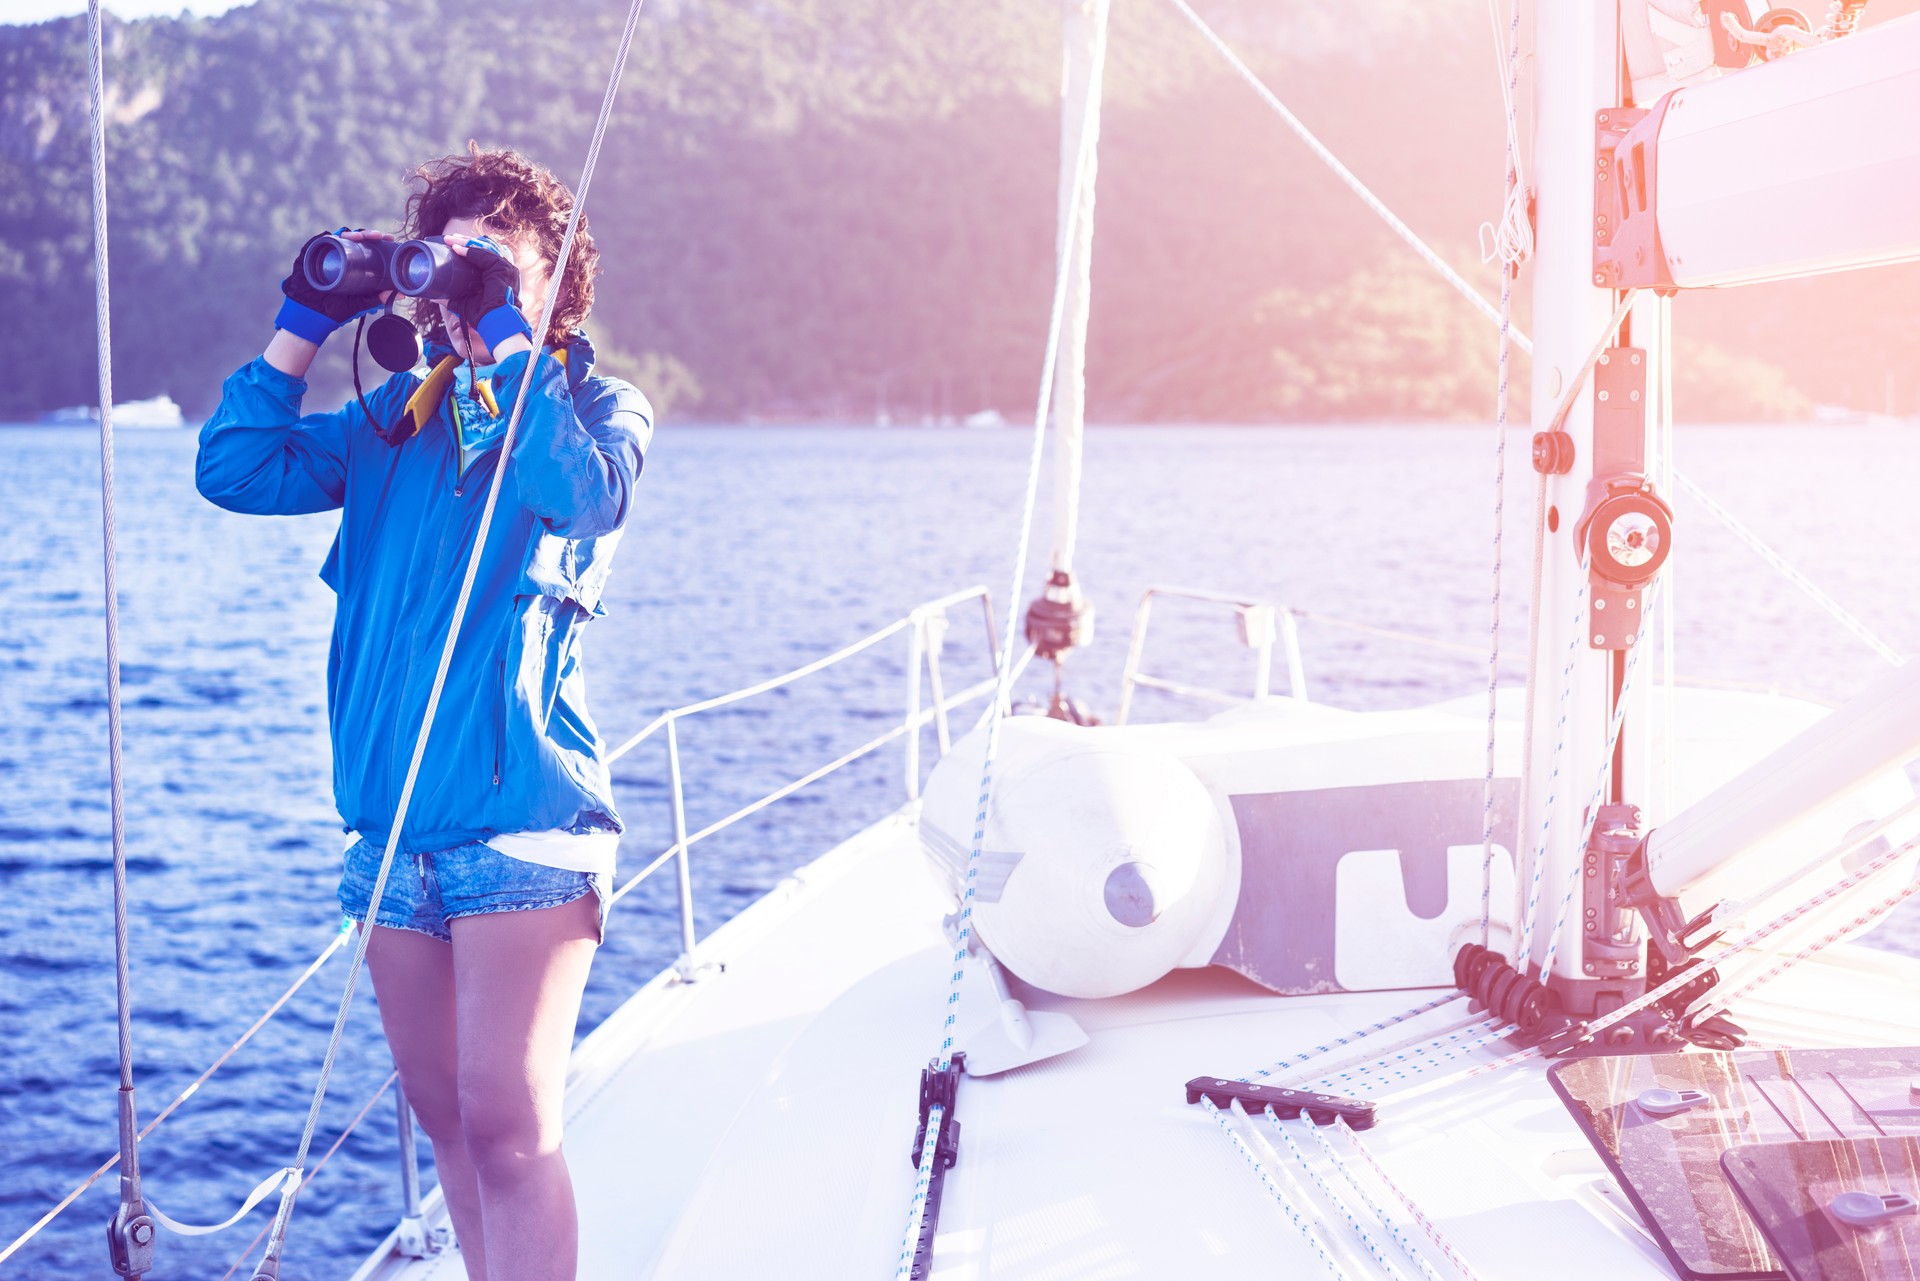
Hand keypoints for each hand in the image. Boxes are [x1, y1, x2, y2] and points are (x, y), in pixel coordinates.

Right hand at [275, 229, 393, 345]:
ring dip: (351, 233)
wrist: (312, 315)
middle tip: (378, 236)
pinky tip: (339, 236)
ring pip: (339, 236)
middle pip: (355, 237)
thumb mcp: (359, 303)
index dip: (378, 240)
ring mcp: (326, 253)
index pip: (366, 245)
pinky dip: (330, 237)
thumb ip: (377, 298)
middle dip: (368, 233)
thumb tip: (403, 295)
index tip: (390, 238)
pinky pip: (320, 241)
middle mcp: (340, 254)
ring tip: (361, 236)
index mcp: (353, 262)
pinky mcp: (312, 254)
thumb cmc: (334, 308)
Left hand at [445, 236, 533, 356]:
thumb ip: (450, 299)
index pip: (483, 254)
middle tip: (448, 239)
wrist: (496, 323)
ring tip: (450, 240)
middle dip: (464, 241)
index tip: (451, 244)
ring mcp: (504, 268)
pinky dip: (470, 250)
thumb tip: (432, 297)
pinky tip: (457, 249)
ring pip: (484, 247)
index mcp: (495, 275)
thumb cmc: (484, 317)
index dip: (467, 247)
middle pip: (483, 247)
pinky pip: (484, 254)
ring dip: (465, 242)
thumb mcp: (463, 304)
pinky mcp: (502, 268)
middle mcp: (502, 269)